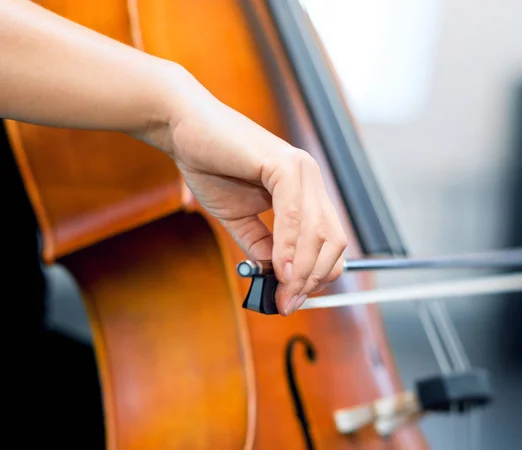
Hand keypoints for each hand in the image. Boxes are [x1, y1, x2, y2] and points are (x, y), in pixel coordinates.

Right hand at [144, 67, 346, 314]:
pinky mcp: (284, 164)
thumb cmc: (211, 166)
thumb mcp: (241, 219)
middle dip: (312, 279)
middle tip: (288, 302)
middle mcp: (311, 180)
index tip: (293, 299)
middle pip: (332, 241)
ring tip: (283, 293)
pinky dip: (289, 246)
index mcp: (306, 191)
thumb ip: (262, 246)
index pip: (330, 242)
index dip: (317, 275)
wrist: (184, 130)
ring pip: (317, 232)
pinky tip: (279, 269)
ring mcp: (302, 170)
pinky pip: (294, 214)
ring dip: (302, 270)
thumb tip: (279, 279)